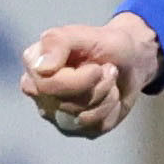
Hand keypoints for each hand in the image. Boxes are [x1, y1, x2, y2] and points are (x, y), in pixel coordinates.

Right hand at [22, 15, 162, 139]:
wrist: (130, 62)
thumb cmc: (105, 44)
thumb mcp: (84, 34)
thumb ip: (57, 42)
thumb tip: (40, 68)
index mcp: (34, 64)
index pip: (46, 86)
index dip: (78, 80)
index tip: (97, 67)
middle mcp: (37, 91)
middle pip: (65, 104)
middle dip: (96, 86)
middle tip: (106, 70)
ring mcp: (53, 113)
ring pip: (81, 118)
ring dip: (106, 96)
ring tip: (109, 80)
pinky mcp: (72, 128)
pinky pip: (93, 127)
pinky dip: (110, 110)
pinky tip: (109, 96)